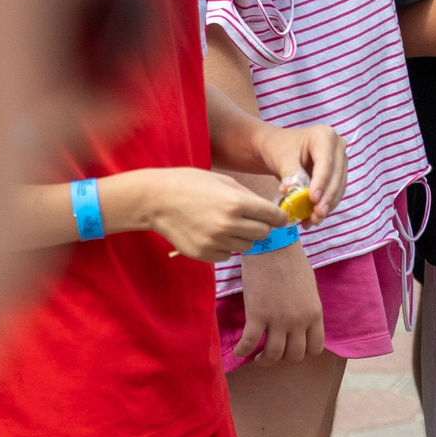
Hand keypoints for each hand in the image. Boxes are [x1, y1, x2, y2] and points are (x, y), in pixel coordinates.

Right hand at [110, 167, 290, 261]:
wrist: (156, 200)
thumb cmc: (191, 184)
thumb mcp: (225, 181)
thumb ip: (249, 197)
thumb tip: (271, 211)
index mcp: (237, 202)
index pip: (273, 217)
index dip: (279, 217)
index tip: (278, 217)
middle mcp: (228, 224)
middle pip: (263, 233)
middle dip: (261, 226)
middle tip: (249, 218)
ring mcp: (215, 241)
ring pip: (247, 246)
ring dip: (243, 237)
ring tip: (226, 224)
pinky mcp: (204, 254)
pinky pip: (228, 255)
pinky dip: (226, 246)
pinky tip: (213, 234)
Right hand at [232, 240, 325, 363]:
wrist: (273, 245)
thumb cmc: (292, 262)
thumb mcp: (309, 288)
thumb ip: (307, 309)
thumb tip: (301, 324)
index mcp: (314, 313)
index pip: (315, 348)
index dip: (303, 352)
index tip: (292, 347)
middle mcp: (299, 320)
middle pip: (294, 356)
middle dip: (283, 358)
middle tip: (273, 350)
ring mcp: (278, 319)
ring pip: (273, 355)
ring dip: (264, 359)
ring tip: (257, 354)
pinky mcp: (257, 315)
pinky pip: (248, 344)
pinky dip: (243, 351)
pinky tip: (240, 350)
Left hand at [254, 121, 346, 224]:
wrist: (278, 149)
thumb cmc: (279, 148)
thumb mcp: (281, 158)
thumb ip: (290, 174)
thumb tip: (292, 192)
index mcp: (324, 136)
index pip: (326, 162)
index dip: (321, 182)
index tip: (313, 200)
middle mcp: (337, 146)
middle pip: (336, 176)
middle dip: (326, 198)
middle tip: (316, 216)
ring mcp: (340, 160)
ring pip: (338, 187)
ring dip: (327, 206)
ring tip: (314, 221)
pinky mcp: (337, 174)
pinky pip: (335, 192)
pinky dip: (325, 206)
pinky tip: (313, 218)